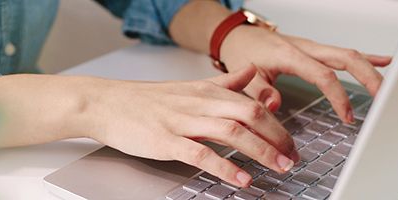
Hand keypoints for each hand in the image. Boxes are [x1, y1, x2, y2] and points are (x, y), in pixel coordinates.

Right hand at [83, 66, 298, 186]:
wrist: (105, 102)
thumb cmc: (145, 99)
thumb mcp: (189, 87)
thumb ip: (224, 83)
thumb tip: (251, 74)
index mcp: (207, 92)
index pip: (253, 104)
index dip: (278, 125)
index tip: (290, 143)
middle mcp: (199, 104)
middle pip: (250, 115)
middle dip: (277, 138)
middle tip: (291, 158)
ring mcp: (183, 122)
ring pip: (232, 132)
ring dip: (261, 151)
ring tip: (278, 167)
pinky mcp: (166, 140)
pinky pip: (201, 153)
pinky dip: (225, 167)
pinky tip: (241, 178)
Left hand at [221, 26, 391, 122]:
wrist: (240, 36)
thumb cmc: (243, 52)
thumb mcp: (244, 75)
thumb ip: (259, 91)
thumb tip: (274, 104)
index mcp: (291, 56)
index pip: (323, 75)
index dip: (338, 96)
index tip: (347, 116)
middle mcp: (307, 49)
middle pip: (347, 59)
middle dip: (369, 78)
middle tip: (384, 99)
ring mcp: (314, 49)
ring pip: (349, 55)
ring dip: (371, 70)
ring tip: (389, 88)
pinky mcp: (316, 51)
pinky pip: (345, 53)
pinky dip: (366, 58)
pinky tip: (384, 62)